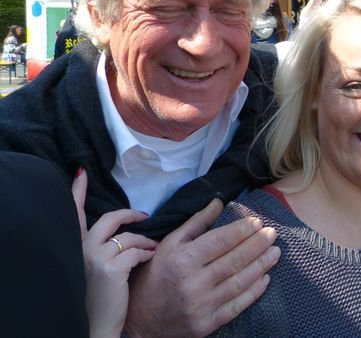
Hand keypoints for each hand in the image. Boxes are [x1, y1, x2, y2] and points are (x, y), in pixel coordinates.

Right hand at [72, 169, 156, 337]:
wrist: (94, 327)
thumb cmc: (99, 300)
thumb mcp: (94, 270)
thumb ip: (103, 250)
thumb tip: (125, 234)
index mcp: (76, 249)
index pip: (73, 214)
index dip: (76, 192)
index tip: (80, 173)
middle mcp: (82, 250)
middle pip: (108, 218)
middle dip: (129, 213)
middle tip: (144, 215)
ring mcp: (95, 258)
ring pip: (128, 236)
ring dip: (144, 240)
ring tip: (152, 247)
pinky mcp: (111, 269)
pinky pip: (137, 251)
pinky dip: (147, 253)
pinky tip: (150, 258)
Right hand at [125, 199, 279, 337]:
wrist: (139, 321)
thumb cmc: (155, 275)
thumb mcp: (169, 244)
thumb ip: (196, 223)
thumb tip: (219, 202)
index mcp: (182, 259)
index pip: (220, 241)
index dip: (242, 230)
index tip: (257, 222)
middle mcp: (193, 282)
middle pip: (234, 260)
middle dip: (257, 245)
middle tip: (273, 234)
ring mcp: (201, 305)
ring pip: (239, 282)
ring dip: (261, 265)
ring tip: (276, 252)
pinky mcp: (206, 324)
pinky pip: (237, 306)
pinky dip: (254, 292)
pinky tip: (265, 278)